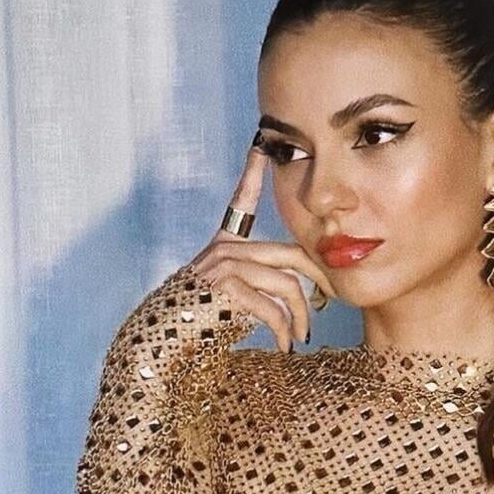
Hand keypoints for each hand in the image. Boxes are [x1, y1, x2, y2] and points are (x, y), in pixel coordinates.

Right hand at [189, 136, 339, 353]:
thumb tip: (293, 296)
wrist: (164, 338)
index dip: (250, 176)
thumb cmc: (195, 323)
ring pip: (286, 284)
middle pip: (289, 254)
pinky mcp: (227, 287)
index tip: (259, 149)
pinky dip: (283, 329)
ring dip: (300, 314)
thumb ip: (255, 286)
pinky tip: (286, 344)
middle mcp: (224, 251)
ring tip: (302, 334)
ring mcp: (225, 266)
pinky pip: (271, 307)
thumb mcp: (226, 297)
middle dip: (317, 276)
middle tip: (330, 295)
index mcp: (223, 247)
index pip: (240, 204)